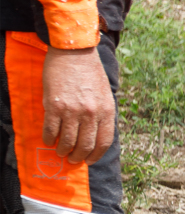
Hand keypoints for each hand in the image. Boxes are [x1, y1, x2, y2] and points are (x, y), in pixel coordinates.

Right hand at [43, 47, 115, 164]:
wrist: (74, 52)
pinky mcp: (54, 106)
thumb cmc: (90, 71)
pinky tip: (48, 141)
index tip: (90, 161)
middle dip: (78, 157)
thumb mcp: (105, 93)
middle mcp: (91, 113)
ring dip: (63, 151)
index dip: (96, 155)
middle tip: (72, 160)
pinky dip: (49, 139)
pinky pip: (51, 130)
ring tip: (60, 152)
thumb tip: (97, 132)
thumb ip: (102, 112)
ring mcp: (73, 111)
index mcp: (107, 110)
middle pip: (86, 145)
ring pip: (68, 141)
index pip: (104, 142)